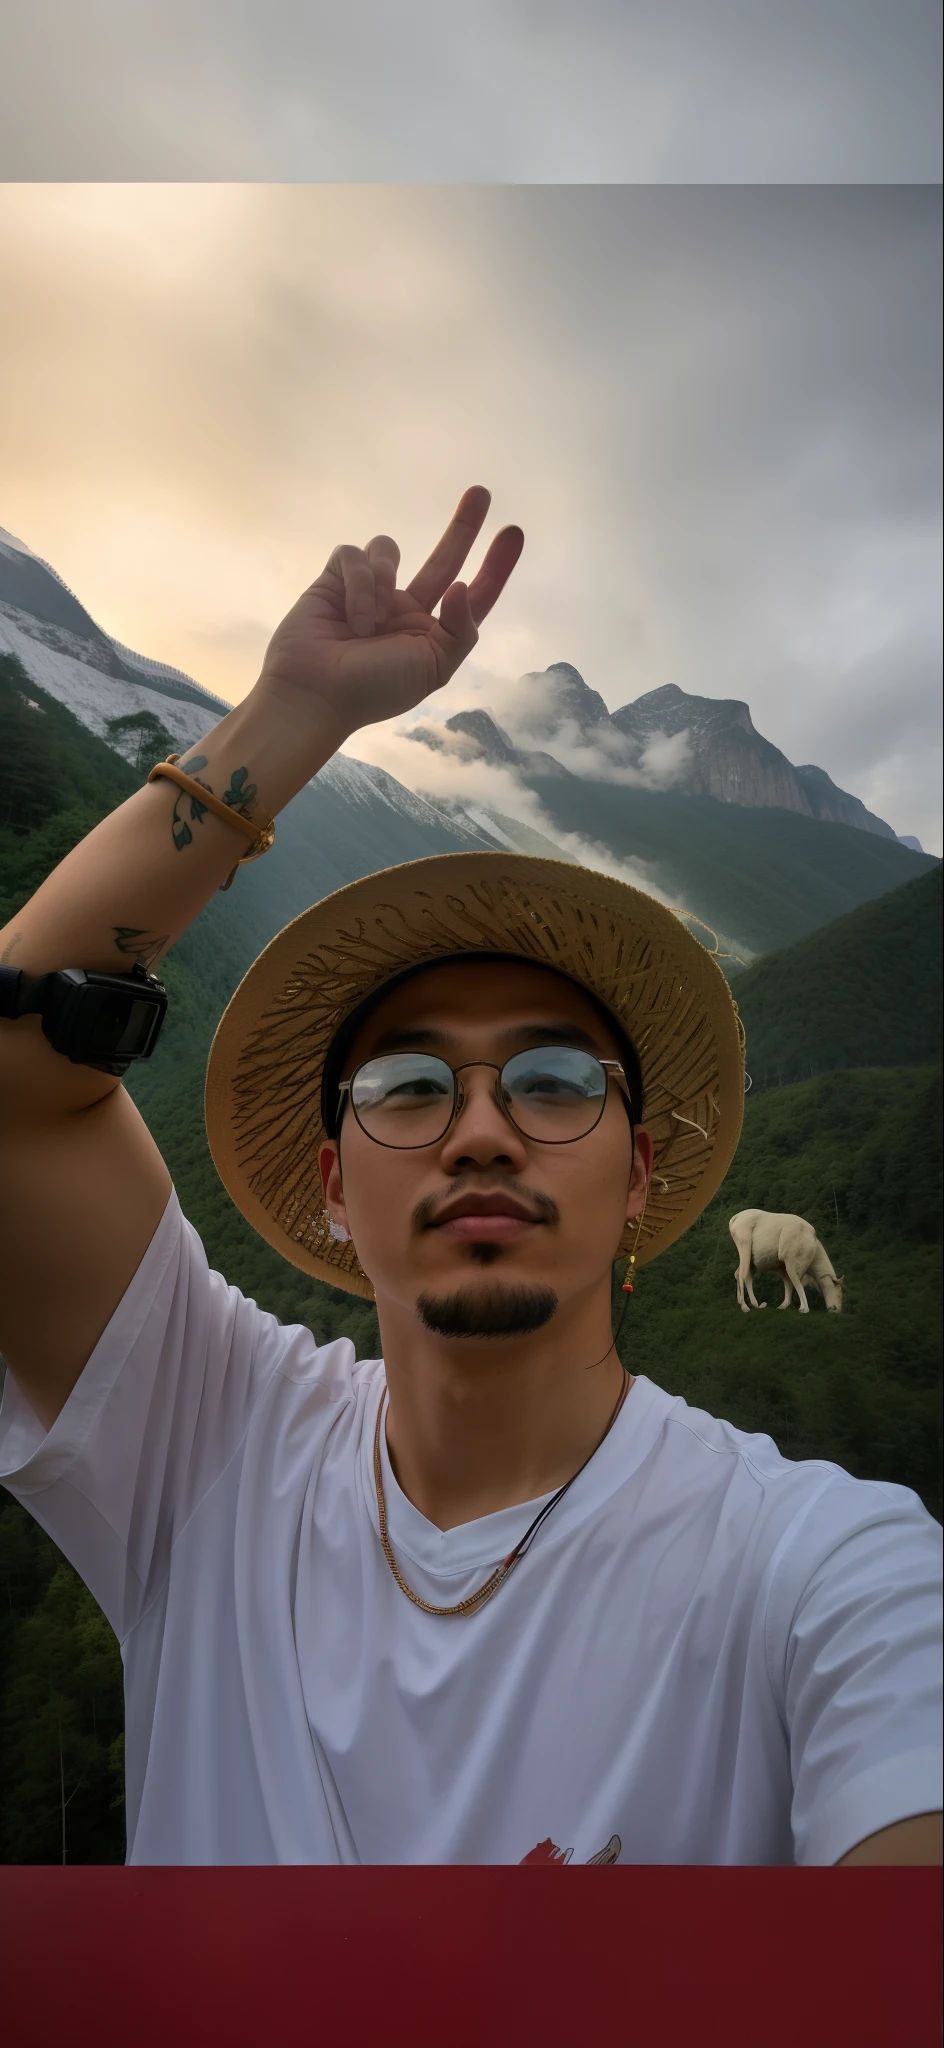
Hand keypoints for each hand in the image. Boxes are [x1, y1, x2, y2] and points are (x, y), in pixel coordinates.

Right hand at [255, 486, 523, 743]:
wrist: (316, 694)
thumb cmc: (375, 688)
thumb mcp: (434, 668)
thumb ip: (460, 629)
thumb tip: (462, 586)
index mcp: (431, 633)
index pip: (471, 594)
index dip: (494, 567)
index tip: (512, 533)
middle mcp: (404, 608)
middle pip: (444, 558)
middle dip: (464, 527)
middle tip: (481, 493)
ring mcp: (369, 591)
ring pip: (389, 549)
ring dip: (382, 578)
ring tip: (368, 622)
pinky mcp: (335, 579)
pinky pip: (354, 554)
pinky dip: (357, 581)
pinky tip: (349, 615)